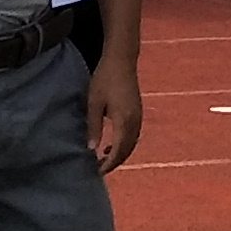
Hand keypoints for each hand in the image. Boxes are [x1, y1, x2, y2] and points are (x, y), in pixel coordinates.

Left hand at [84, 53, 143, 172]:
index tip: (97, 171)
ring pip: (132, 144)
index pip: (118, 150)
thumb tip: (91, 149)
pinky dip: (125, 145)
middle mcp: (135, 121)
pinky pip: (134, 135)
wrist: (122, 59)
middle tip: (99, 169)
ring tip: (104, 159)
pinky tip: (112, 145)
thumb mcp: (94, 102)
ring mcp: (139, 116)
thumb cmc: (105, 78)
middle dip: (115, 162)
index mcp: (124, 120)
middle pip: (127, 150)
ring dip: (120, 154)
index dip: (109, 164)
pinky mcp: (138, 112)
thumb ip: (94, 126)